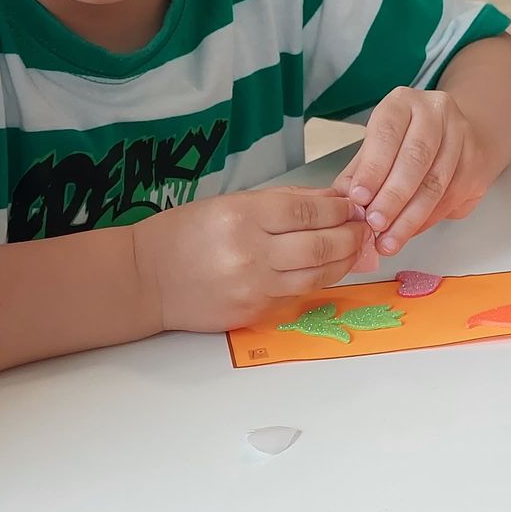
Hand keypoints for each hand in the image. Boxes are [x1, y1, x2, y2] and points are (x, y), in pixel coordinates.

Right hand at [133, 188, 371, 332]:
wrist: (146, 279)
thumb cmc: (184, 235)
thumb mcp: (228, 203)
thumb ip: (280, 203)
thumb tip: (329, 200)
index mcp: (242, 216)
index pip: (307, 211)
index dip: (338, 208)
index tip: (352, 205)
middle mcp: (251, 252)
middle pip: (321, 244)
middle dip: (351, 235)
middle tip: (364, 228)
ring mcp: (253, 286)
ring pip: (317, 275)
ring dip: (344, 262)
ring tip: (354, 250)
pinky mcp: (254, 312)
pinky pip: (297, 295)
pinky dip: (318, 281)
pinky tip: (326, 269)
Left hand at [331, 86, 490, 258]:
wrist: (451, 134)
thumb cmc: (403, 141)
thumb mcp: (375, 146)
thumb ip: (359, 171)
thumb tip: (342, 202)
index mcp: (403, 101)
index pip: (387, 133)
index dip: (372, 168)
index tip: (358, 198)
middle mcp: (436, 111)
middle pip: (416, 158)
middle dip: (393, 198)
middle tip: (375, 226)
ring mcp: (462, 134)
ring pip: (437, 182)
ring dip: (411, 217)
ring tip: (390, 240)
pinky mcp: (478, 160)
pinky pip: (454, 196)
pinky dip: (429, 219)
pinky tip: (411, 231)